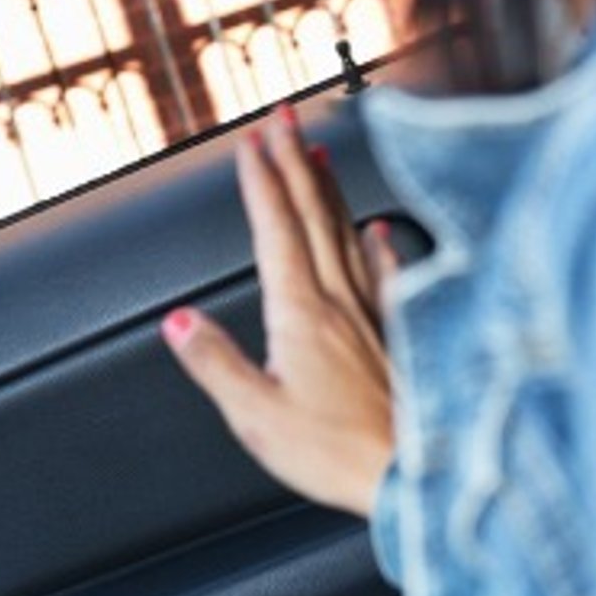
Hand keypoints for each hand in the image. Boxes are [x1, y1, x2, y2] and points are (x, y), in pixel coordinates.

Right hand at [160, 104, 397, 516]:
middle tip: (282, 117)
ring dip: (329, 189)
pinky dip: (382, 245)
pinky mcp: (401, 337)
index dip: (261, 181)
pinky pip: (388, 275)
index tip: (250, 142)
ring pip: (348, 233)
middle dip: (293, 161)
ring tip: (320, 152)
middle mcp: (340, 302)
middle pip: (313, 216)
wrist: (417, 478)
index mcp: (300, 314)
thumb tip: (178, 321)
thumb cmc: (337, 453)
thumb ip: (214, 362)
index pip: (276, 229)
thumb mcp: (256, 415)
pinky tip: (381, 229)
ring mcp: (374, 315)